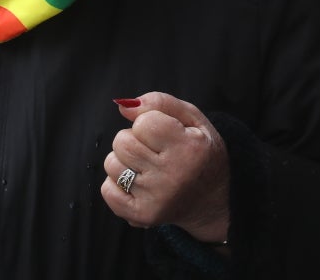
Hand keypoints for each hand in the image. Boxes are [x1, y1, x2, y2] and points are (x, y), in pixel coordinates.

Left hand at [101, 94, 230, 247]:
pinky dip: (116, 184)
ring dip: (125, 161)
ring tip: (147, 167)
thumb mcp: (193, 119)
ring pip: (112, 164)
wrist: (212, 200)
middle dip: (133, 139)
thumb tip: (124, 106)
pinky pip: (107, 190)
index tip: (163, 133)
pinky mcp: (141, 215)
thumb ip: (160, 103)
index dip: (148, 122)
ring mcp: (155, 199)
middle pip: (122, 142)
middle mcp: (172, 176)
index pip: (143, 122)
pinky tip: (138, 183)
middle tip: (154, 150)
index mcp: (188, 148)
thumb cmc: (200, 153)